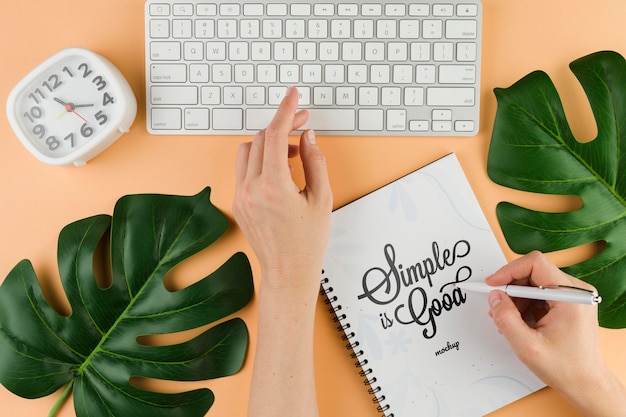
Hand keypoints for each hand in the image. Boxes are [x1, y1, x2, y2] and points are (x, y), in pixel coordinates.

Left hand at [233, 86, 332, 291]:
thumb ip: (315, 161)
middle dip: (281, 127)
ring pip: (247, 151)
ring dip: (268, 143)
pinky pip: (245, 170)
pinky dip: (261, 161)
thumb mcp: (322, 199)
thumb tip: (307, 136)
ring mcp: (240, 197)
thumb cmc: (308, 242)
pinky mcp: (238, 203)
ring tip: (292, 153)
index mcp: (273, 187)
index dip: (285, 111)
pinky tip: (281, 170)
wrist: (288, 272)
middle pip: (259, 139)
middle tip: (303, 126)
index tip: (293, 96)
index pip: (274, 135)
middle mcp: (250, 190)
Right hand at [486, 251, 625, 415]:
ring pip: (535, 282)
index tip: (493, 283)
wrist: (585, 383)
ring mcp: (574, 296)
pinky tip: (521, 321)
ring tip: (511, 320)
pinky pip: (540, 291)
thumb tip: (494, 297)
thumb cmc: (565, 368)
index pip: (535, 264)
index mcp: (571, 297)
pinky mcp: (569, 302)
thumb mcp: (526, 346)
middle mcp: (576, 291)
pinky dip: (526, 303)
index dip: (509, 271)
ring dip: (517, 298)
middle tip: (498, 306)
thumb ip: (506, 318)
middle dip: (511, 288)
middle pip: (533, 272)